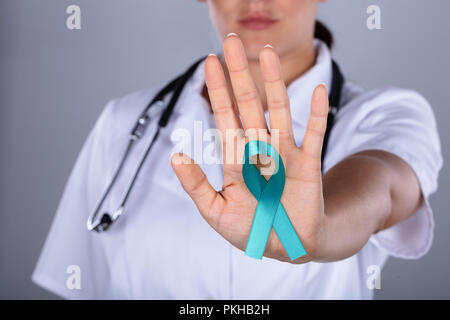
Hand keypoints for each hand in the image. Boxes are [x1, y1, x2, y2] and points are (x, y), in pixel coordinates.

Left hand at [171, 34, 329, 262]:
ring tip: (267, 52)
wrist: (284, 246)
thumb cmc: (249, 228)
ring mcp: (284, 153)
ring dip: (273, 82)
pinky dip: (316, 114)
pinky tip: (318, 91)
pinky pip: (314, 135)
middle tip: (230, 41)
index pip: (224, 116)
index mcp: (236, 158)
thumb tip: (176, 157)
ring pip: (278, 110)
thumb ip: (196, 186)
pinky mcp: (308, 164)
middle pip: (248, 104)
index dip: (216, 89)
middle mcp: (259, 148)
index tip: (209, 61)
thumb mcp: (216, 211)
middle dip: (239, 74)